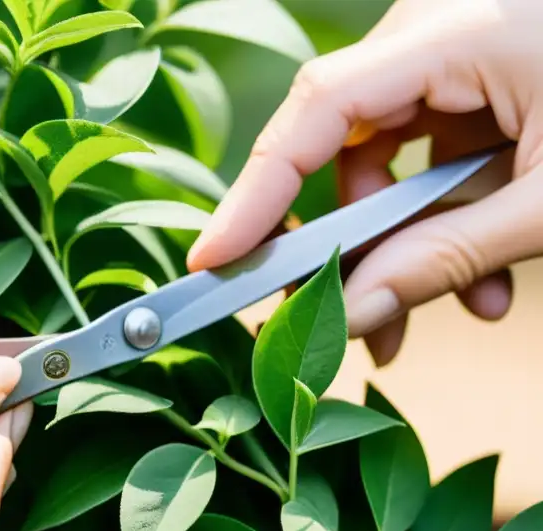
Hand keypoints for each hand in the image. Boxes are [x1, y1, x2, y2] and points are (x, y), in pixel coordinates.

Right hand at [187, 0, 542, 365]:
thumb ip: (450, 256)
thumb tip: (356, 314)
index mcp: (457, 31)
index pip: (317, 112)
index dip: (256, 192)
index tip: (215, 261)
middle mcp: (438, 31)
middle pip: (341, 147)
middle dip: (346, 247)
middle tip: (342, 326)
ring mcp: (457, 53)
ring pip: (385, 163)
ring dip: (407, 246)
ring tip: (454, 311)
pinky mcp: (478, 78)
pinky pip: (429, 157)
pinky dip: (447, 220)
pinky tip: (489, 274)